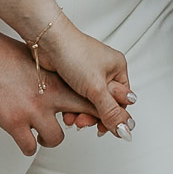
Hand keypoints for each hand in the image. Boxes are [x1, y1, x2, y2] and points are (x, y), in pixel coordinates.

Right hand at [0, 30, 96, 156]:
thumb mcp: (34, 59)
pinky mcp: (14, 122)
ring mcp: (33, 110)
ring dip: (49, 137)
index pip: (89, 94)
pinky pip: (30, 148)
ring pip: (56, 139)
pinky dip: (28, 146)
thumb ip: (50, 75)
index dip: (98, 105)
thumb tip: (58, 84)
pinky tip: (24, 137)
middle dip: (86, 123)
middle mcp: (49, 94)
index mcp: (56, 77)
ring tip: (41, 133)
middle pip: (84, 114)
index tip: (100, 113)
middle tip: (81, 126)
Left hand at [36, 16, 133, 138]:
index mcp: (117, 68)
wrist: (47, 43)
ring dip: (82, 114)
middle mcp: (104, 70)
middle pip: (106, 104)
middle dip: (94, 116)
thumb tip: (125, 130)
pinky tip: (66, 113)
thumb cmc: (74, 53)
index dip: (114, 116)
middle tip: (85, 122)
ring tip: (73, 118)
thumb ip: (111, 112)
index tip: (103, 128)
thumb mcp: (96, 88)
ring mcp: (87, 74)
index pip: (123, 100)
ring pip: (90, 103)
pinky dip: (72, 108)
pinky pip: (77, 99)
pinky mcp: (73, 77)